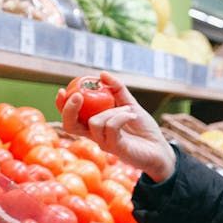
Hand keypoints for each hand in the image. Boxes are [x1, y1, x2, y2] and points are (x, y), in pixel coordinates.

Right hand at [58, 71, 176, 181]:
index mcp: (95, 125)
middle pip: (70, 125)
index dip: (61, 106)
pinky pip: (111, 127)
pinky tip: (131, 115)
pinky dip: (121, 116)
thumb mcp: (130, 104)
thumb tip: (101, 73)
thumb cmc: (144, 130)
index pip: (70, 118)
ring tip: (128, 110)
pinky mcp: (116, 149)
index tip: (62, 90)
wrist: (160, 149)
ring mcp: (104, 144)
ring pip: (95, 122)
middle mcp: (95, 136)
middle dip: (69, 109)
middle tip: (78, 95)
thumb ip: (117, 90)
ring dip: (112, 110)